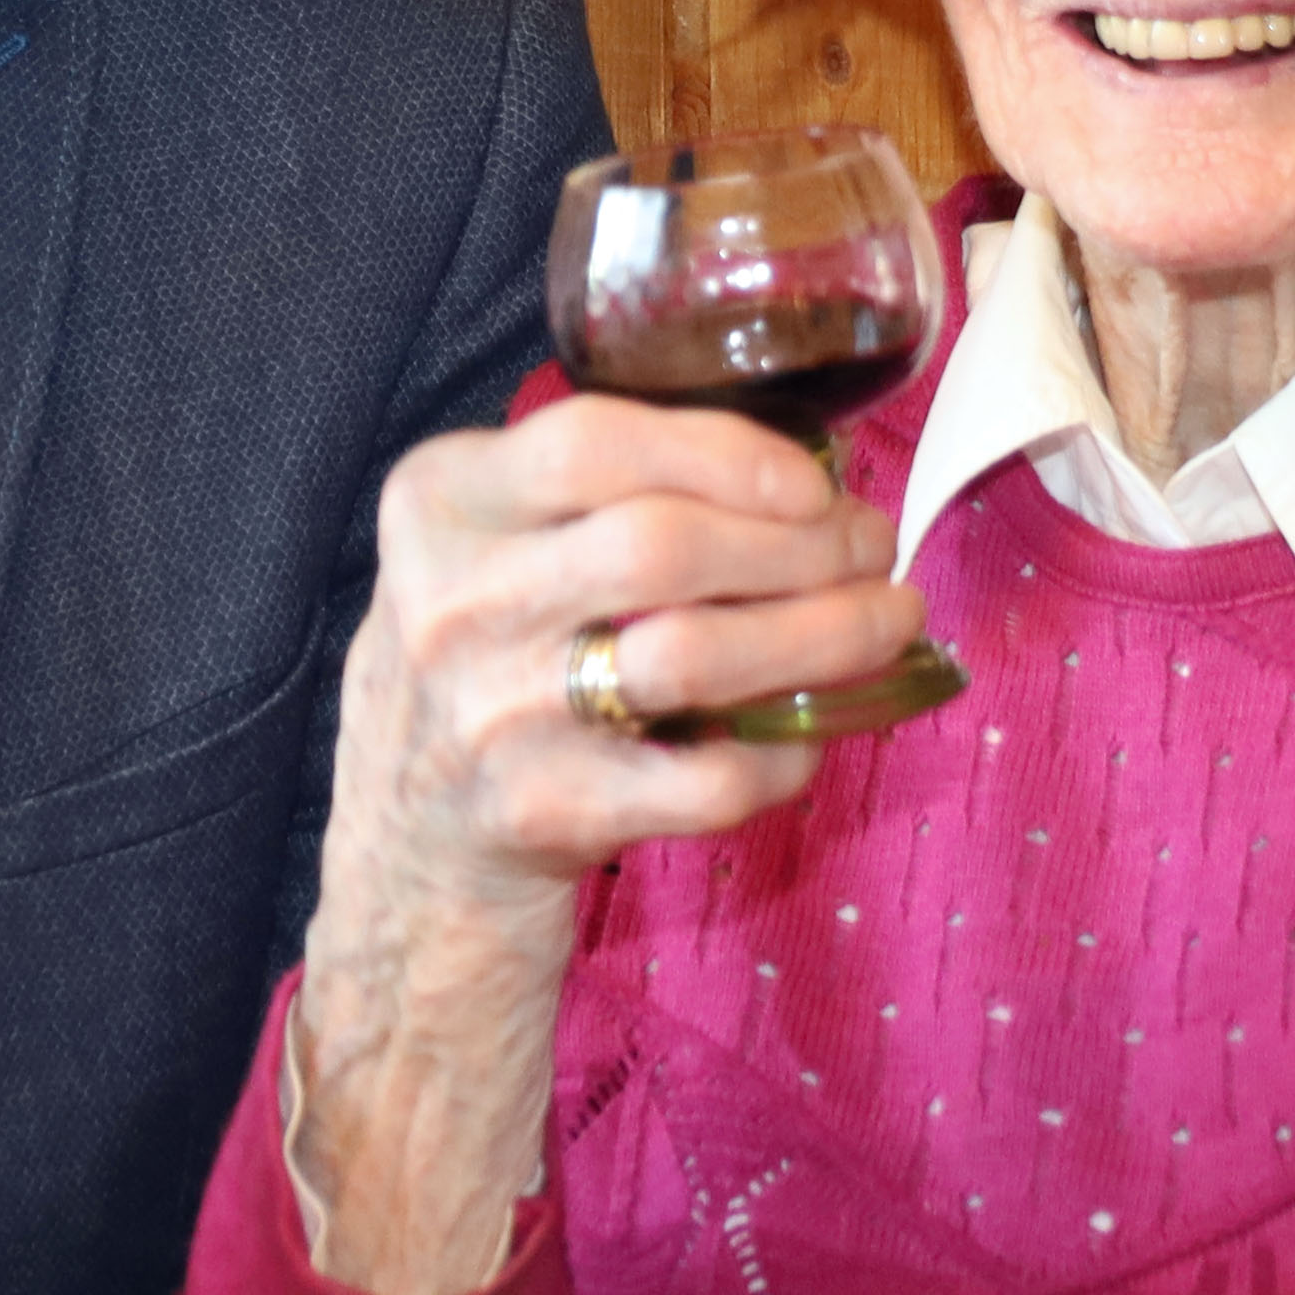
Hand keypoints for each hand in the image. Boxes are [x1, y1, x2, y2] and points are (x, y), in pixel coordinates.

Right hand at [287, 398, 921, 1294]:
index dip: (726, 454)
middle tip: (871, 549)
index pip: (593, 442)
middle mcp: (453, 602)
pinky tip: (809, 735)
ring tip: (887, 622)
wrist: (407, 853)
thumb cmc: (481, 670)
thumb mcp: (481, 549)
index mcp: (440, 506)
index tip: (814, 482)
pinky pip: (709, 777)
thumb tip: (798, 480)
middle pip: (663, 545)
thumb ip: (591, 498)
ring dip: (826, 634)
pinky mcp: (546, 812)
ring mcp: (494, 713)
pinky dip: (785, 752)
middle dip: (803, 543)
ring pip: (698, 656)